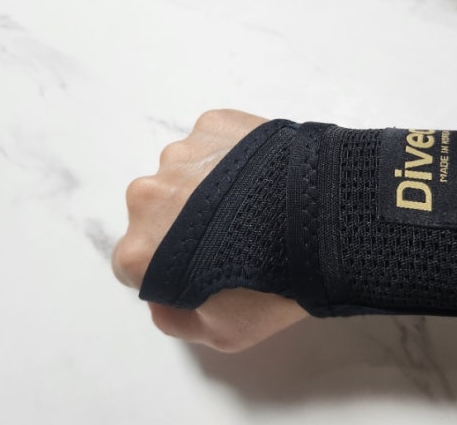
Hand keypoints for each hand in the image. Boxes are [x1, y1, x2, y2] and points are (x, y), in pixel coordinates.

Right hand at [112, 109, 307, 351]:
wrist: (321, 221)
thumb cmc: (271, 284)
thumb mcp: (223, 334)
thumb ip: (176, 321)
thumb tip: (161, 300)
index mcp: (139, 248)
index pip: (135, 261)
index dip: (169, 267)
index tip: (205, 266)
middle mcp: (146, 195)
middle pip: (157, 211)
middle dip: (184, 221)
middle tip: (236, 233)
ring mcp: (180, 153)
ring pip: (185, 172)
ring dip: (208, 184)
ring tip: (256, 202)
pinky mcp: (213, 122)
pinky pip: (215, 141)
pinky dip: (233, 154)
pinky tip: (265, 173)